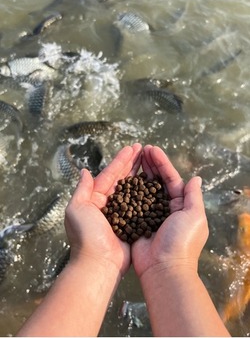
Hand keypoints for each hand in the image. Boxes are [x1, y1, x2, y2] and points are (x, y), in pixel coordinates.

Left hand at [64, 143, 141, 275]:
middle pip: (122, 178)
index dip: (121, 160)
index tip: (133, 147)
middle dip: (132, 163)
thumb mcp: (77, 209)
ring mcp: (121, 213)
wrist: (99, 264)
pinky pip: (140, 204)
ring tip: (150, 161)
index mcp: (95, 198)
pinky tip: (154, 183)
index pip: (110, 174)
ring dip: (140, 174)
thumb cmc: (86, 235)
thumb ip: (82, 189)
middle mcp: (108, 203)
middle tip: (144, 149)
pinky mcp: (132, 223)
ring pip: (132, 189)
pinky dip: (146, 192)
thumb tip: (85, 171)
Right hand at [132, 145, 208, 278]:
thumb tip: (195, 178)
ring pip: (144, 188)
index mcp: (181, 204)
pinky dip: (128, 189)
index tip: (151, 149)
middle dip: (149, 164)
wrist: (163, 268)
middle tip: (140, 149)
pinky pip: (132, 201)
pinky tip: (122, 178)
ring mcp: (149, 213)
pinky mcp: (136, 221)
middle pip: (156, 180)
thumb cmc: (181, 241)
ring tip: (132, 158)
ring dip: (139, 173)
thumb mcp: (194, 216)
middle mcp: (165, 207)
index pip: (171, 178)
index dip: (162, 163)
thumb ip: (194, 196)